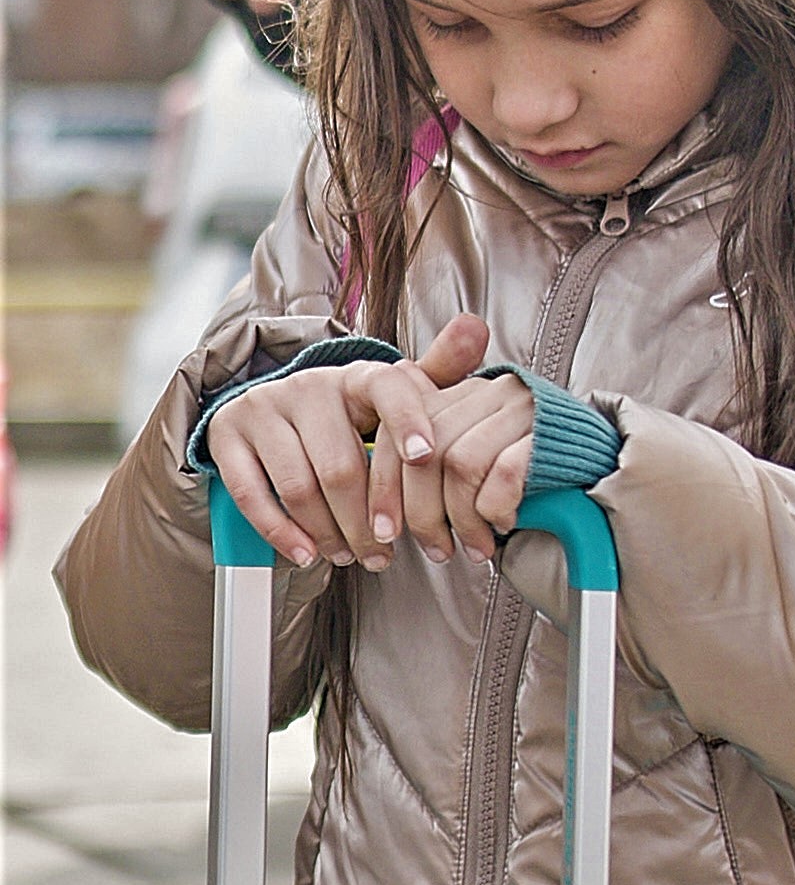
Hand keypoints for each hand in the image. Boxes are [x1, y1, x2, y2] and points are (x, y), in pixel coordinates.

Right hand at [207, 315, 489, 567]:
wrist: (275, 412)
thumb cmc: (348, 416)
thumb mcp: (391, 399)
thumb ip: (437, 375)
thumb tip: (476, 328)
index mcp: (357, 376)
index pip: (388, 389)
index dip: (409, 421)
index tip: (424, 457)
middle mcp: (309, 385)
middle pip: (342, 466)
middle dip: (367, 521)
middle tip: (382, 555)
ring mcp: (264, 408)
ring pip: (300, 485)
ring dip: (328, 533)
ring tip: (348, 556)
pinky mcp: (228, 435)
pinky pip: (251, 493)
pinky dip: (281, 532)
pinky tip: (305, 553)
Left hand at [369, 372, 535, 565]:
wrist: (597, 467)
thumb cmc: (524, 470)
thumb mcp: (471, 455)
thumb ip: (426, 451)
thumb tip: (366, 466)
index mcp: (459, 395)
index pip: (399, 433)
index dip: (384, 486)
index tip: (383, 531)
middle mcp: (486, 393)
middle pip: (425, 452)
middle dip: (419, 512)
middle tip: (433, 548)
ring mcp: (519, 410)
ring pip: (460, 465)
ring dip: (460, 519)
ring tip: (471, 548)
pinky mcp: (547, 434)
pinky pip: (504, 473)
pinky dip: (494, 510)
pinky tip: (500, 528)